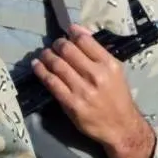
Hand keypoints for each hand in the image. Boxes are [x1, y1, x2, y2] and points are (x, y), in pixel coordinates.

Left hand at [32, 24, 154, 157]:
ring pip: (57, 65)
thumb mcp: (115, 71)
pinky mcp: (71, 103)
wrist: (121, 126)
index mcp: (108, 64)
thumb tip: (79, 32)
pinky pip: (51, 83)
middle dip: (57, 44)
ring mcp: (82, 90)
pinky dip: (41, 71)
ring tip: (44, 54)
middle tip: (54, 45)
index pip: (85, 40)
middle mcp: (96, 75)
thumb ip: (98, 53)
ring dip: (46, 56)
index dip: (72, 32)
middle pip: (68, 50)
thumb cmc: (117, 97)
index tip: (67, 32)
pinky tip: (36, 66)